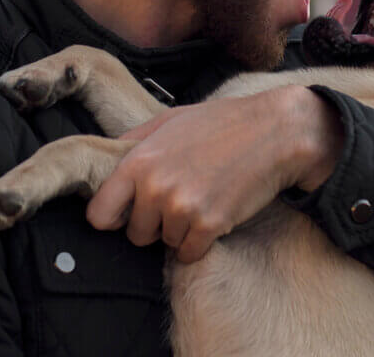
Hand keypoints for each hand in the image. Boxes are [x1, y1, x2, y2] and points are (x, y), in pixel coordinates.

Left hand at [85, 86, 343, 262]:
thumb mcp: (170, 120)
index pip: (99, 214)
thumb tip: (107, 156)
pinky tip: (214, 214)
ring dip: (181, 230)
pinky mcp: (210, 226)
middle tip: (179, 199)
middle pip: (136, 234)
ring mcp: (182, 209)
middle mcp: (155, 188)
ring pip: (166, 243)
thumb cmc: (222, 122)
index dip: (113, 216)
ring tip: (202, 199)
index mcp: (139, 162)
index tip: (127, 213)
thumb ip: (134, 141)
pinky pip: (189, 253)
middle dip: (154, 223)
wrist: (274, 132)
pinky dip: (200, 242)